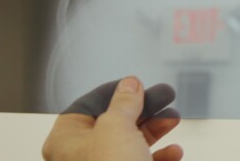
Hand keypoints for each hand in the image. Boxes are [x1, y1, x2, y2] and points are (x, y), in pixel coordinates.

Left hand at [42, 76, 183, 160]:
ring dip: (155, 130)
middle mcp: (81, 159)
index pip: (84, 108)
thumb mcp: (117, 126)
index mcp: (66, 143)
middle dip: (142, 110)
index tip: (134, 85)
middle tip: (163, 96)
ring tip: (173, 119)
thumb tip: (129, 85)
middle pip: (113, 124)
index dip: (112, 93)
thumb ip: (124, 102)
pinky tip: (174, 152)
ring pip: (130, 145)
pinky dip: (160, 156)